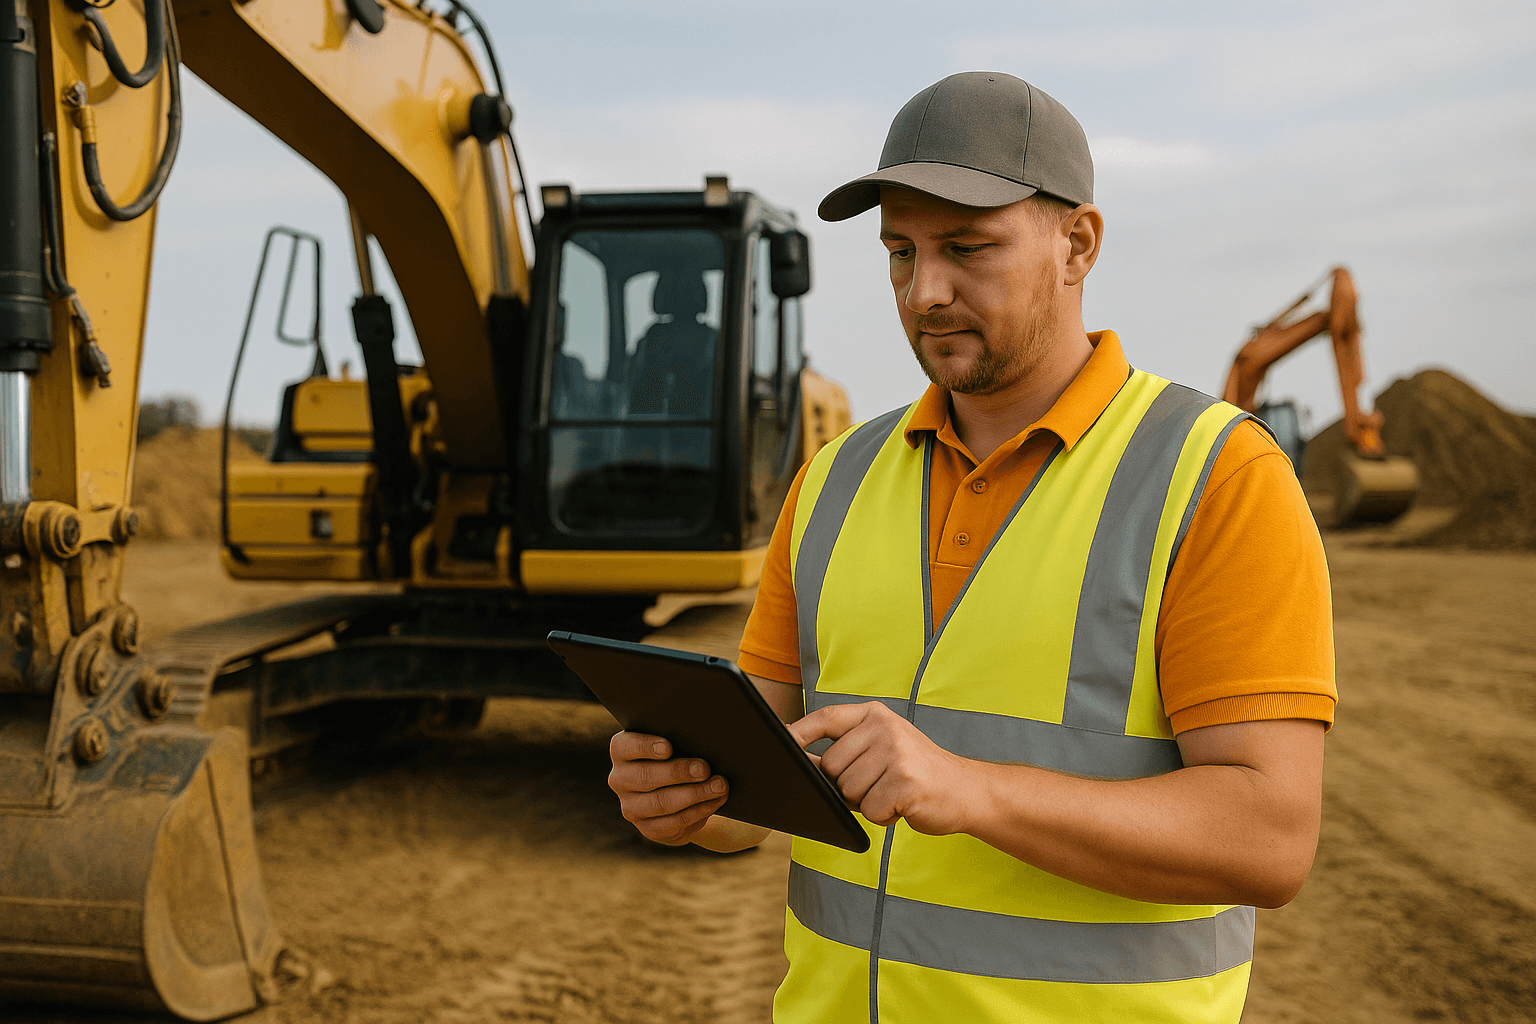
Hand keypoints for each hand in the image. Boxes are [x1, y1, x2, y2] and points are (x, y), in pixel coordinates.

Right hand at [608, 731, 728, 844]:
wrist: (677, 791)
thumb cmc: (678, 754)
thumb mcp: (675, 743)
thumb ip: (680, 739)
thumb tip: (704, 740)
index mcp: (621, 751)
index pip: (625, 746)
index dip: (645, 747)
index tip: (668, 747)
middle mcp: (620, 779)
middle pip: (645, 776)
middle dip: (678, 772)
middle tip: (704, 768)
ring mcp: (631, 807)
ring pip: (661, 802)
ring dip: (694, 794)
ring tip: (719, 786)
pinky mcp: (647, 828)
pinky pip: (674, 822)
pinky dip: (698, 811)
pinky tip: (715, 801)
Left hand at [789, 701, 974, 833]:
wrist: (965, 790)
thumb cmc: (916, 772)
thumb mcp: (882, 748)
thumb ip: (845, 751)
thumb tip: (798, 758)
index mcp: (876, 716)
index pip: (826, 718)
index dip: (799, 732)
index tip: (780, 741)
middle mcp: (885, 729)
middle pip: (831, 767)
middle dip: (847, 786)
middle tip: (879, 784)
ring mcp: (896, 754)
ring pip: (848, 792)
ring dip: (867, 803)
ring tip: (893, 793)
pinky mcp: (905, 783)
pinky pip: (870, 810)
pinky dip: (883, 817)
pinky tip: (903, 805)